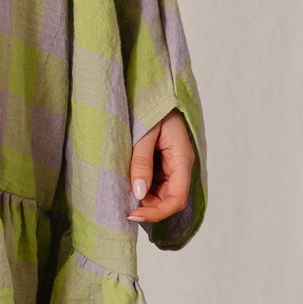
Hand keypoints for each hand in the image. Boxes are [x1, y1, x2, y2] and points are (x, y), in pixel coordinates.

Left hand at [128, 108, 193, 224]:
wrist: (154, 89)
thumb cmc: (153, 107)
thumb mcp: (145, 133)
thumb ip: (141, 162)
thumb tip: (138, 193)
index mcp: (182, 160)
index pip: (177, 199)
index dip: (157, 212)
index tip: (133, 215)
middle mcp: (179, 166)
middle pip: (167, 199)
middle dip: (147, 206)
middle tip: (121, 206)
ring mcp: (170, 165)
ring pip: (159, 193)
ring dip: (141, 198)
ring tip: (120, 193)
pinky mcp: (161, 162)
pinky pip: (153, 182)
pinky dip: (140, 186)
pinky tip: (125, 183)